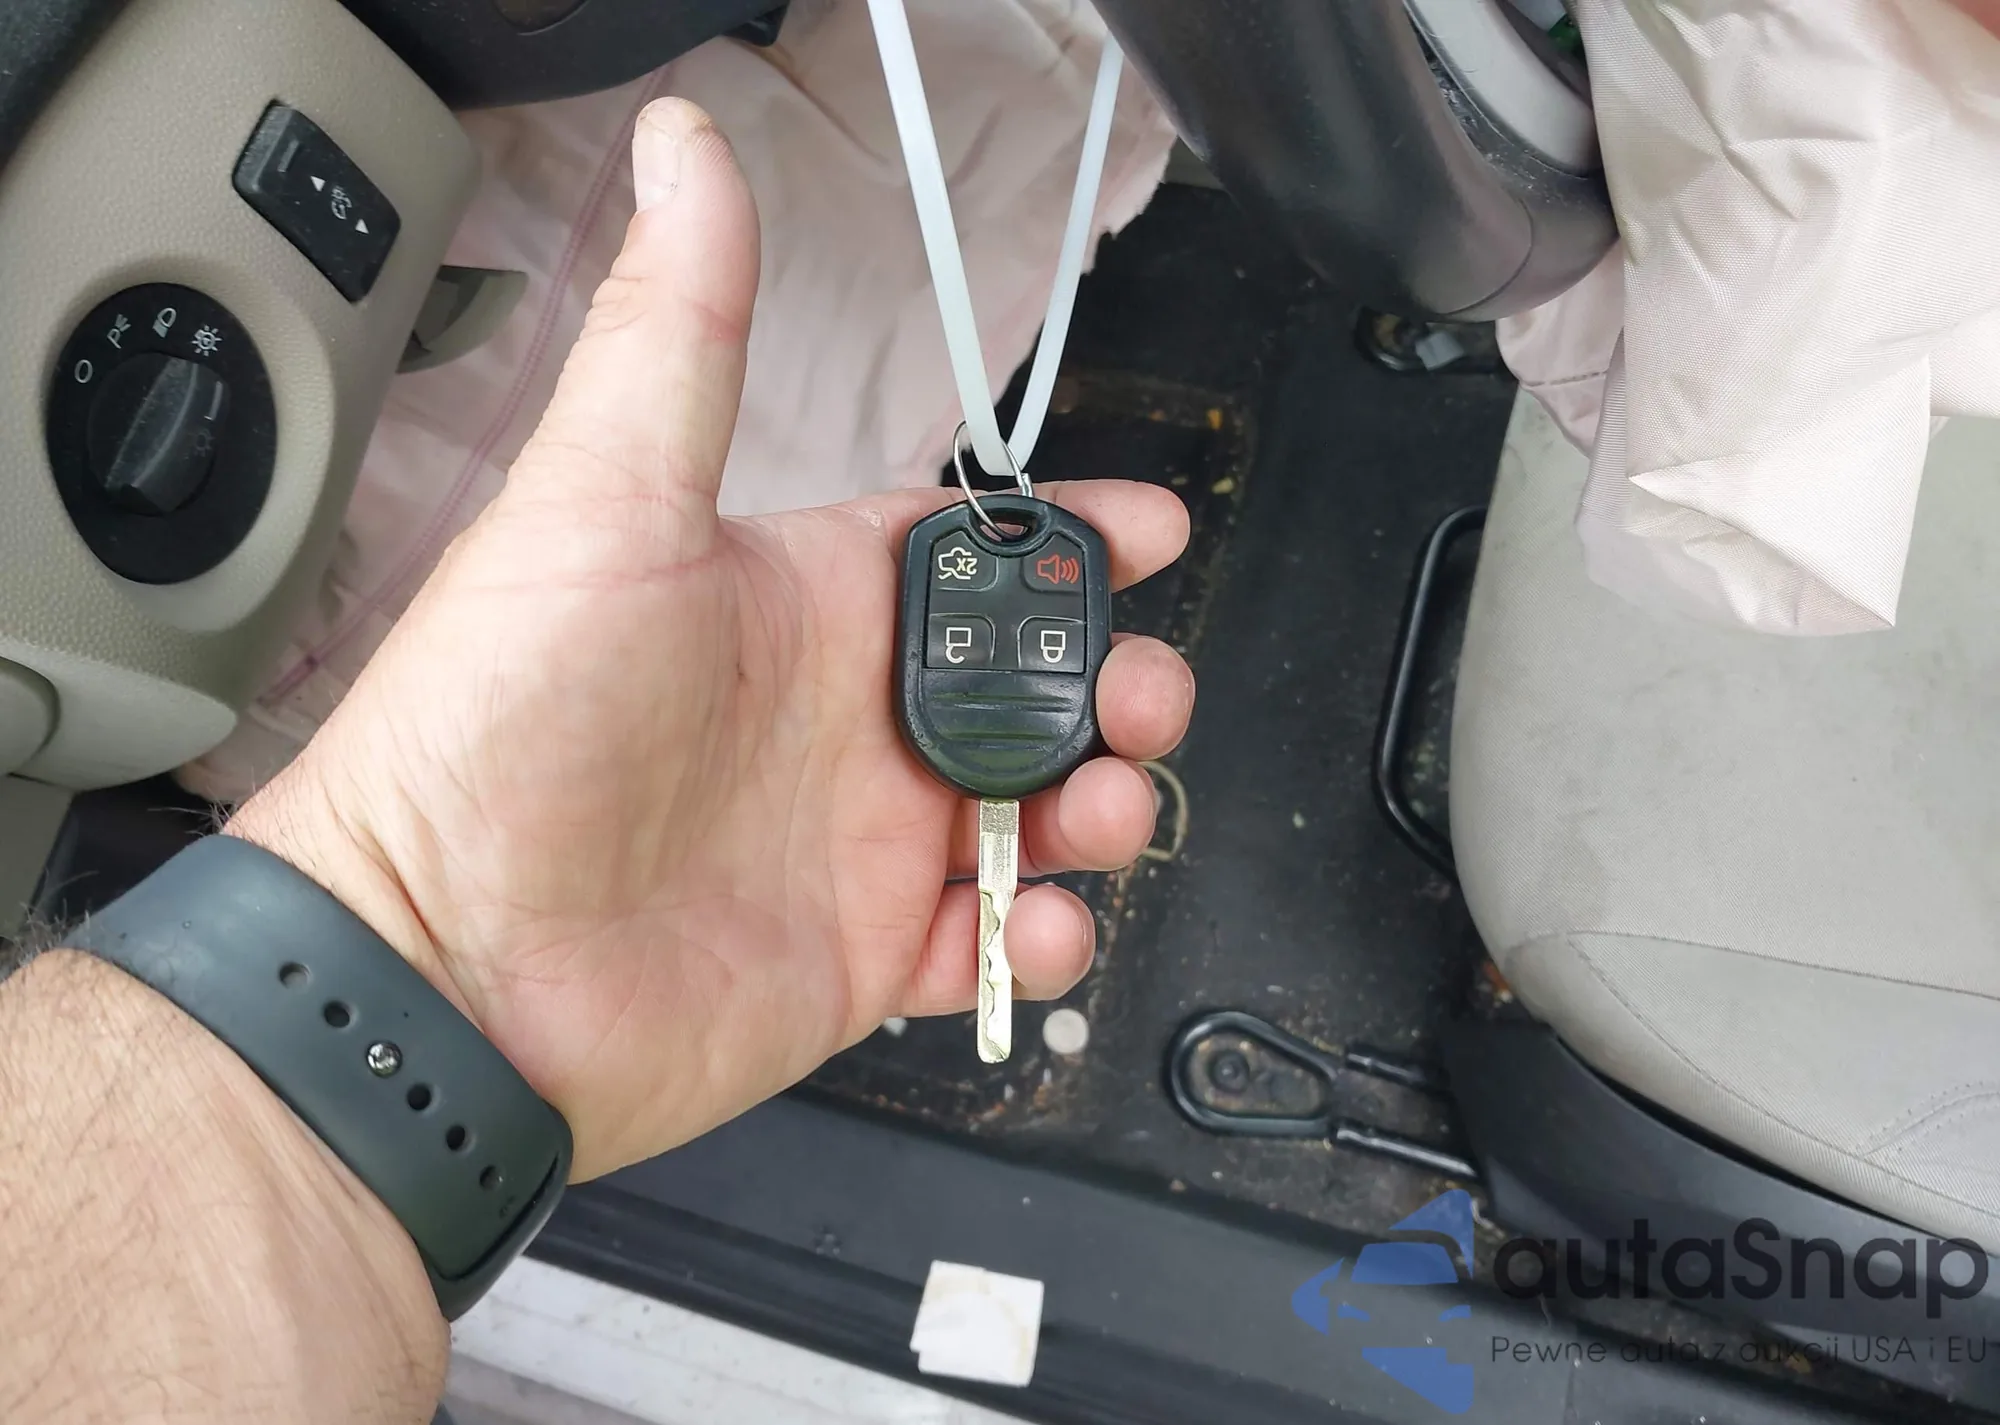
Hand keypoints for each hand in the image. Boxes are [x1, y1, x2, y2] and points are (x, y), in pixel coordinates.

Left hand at [233, 99, 1195, 1178]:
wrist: (442, 964)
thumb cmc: (498, 725)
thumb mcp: (603, 499)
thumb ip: (682, 331)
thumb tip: (686, 152)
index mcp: (805, 602)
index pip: (969, 552)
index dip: (1070, 537)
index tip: (1150, 528)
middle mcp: (843, 718)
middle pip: (1034, 683)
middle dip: (1117, 679)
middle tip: (1138, 694)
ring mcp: (859, 841)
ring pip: (1036, 809)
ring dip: (1099, 803)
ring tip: (1087, 807)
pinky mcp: (863, 956)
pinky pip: (991, 945)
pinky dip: (1038, 937)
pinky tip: (1026, 917)